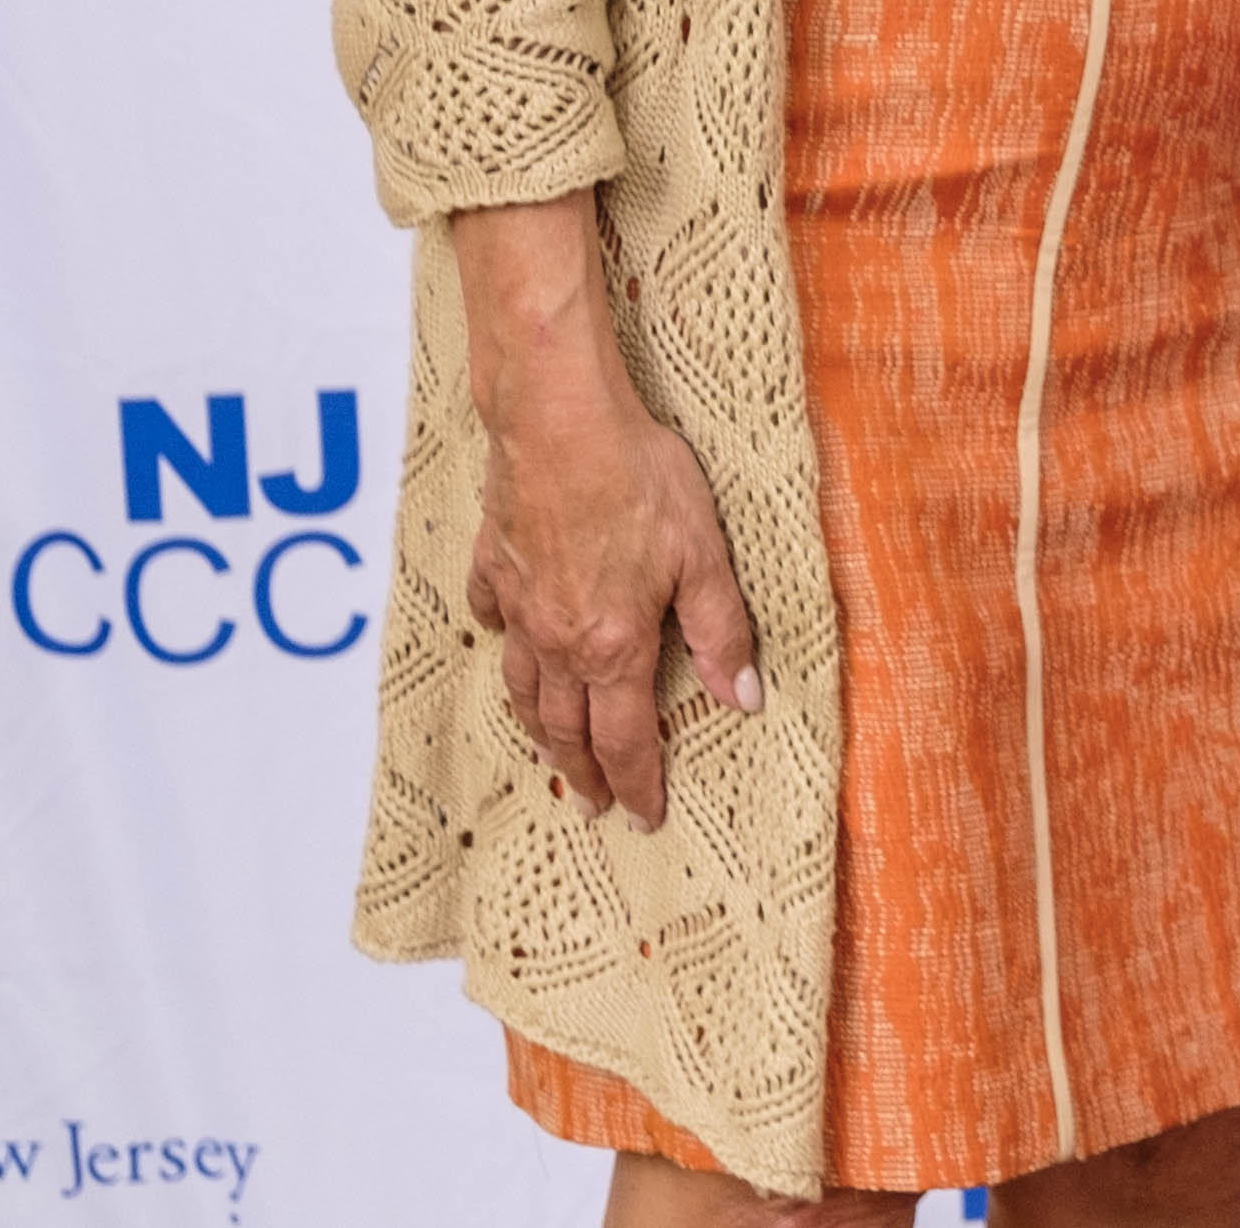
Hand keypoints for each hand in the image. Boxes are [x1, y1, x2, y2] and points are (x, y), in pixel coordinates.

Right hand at [451, 197, 756, 829]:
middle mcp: (558, 640)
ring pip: (524, 688)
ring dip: (541, 729)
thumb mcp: (704, 556)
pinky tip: (511, 645)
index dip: (639, 782)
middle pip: (566, 728)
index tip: (644, 815)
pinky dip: (505, 645)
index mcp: (613, 645)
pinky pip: (495, 621)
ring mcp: (518, 606)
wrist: (558, 423)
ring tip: (553, 751)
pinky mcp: (494, 566)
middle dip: (584, 773)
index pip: (627, 738)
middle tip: (595, 806)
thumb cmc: (638, 479)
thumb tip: (745, 699)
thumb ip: (722, 631)